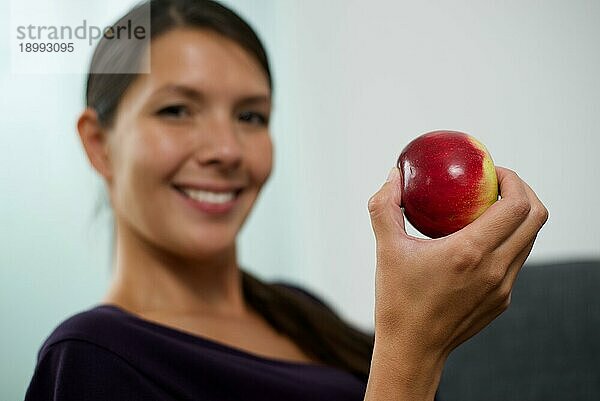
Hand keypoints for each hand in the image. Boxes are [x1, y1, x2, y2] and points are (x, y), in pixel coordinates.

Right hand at [367, 166, 548, 359]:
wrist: (412, 349)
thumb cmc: (398, 300)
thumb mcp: (386, 248)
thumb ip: (385, 206)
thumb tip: (392, 175)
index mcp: (470, 252)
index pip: (517, 205)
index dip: (513, 180)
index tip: (492, 172)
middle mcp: (495, 269)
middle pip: (536, 218)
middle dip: (523, 192)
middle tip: (496, 184)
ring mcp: (503, 287)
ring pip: (529, 240)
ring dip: (517, 218)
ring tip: (488, 209)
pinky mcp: (502, 300)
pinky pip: (516, 261)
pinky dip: (506, 242)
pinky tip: (479, 242)